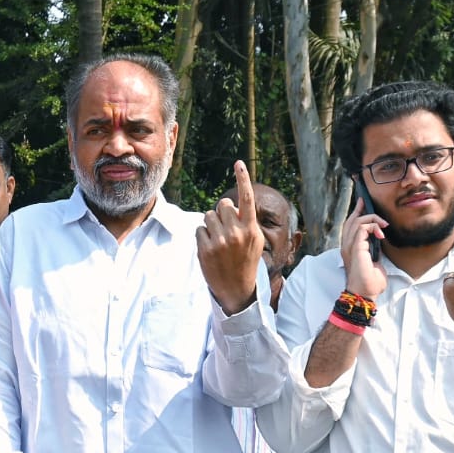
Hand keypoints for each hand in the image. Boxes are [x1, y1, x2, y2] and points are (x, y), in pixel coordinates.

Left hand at [197, 161, 262, 314]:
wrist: (236, 289)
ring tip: (218, 241)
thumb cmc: (245, 261)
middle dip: (222, 213)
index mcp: (251, 229)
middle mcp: (237, 233)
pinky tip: (210, 250)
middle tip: (226, 230)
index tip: (239, 163)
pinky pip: (199, 229)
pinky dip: (203, 236)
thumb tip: (229, 204)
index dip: (243, 178)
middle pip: (223, 204)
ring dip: (211, 224)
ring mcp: (220, 241)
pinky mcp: (205, 249)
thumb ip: (245, 222)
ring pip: (208, 216)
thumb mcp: (254, 241)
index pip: (247, 198)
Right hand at [340, 195, 387, 297]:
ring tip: (383, 226)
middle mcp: (347, 246)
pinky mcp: (356, 247)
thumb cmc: (370, 282)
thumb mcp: (374, 262)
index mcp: (350, 250)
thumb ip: (375, 251)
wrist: (365, 293)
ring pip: (356, 221)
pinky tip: (381, 234)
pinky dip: (373, 226)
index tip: (363, 205)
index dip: (356, 215)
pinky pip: (362, 227)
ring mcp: (349, 247)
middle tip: (365, 201)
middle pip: (349, 221)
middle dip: (359, 209)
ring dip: (372, 219)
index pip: (350, 228)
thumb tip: (380, 243)